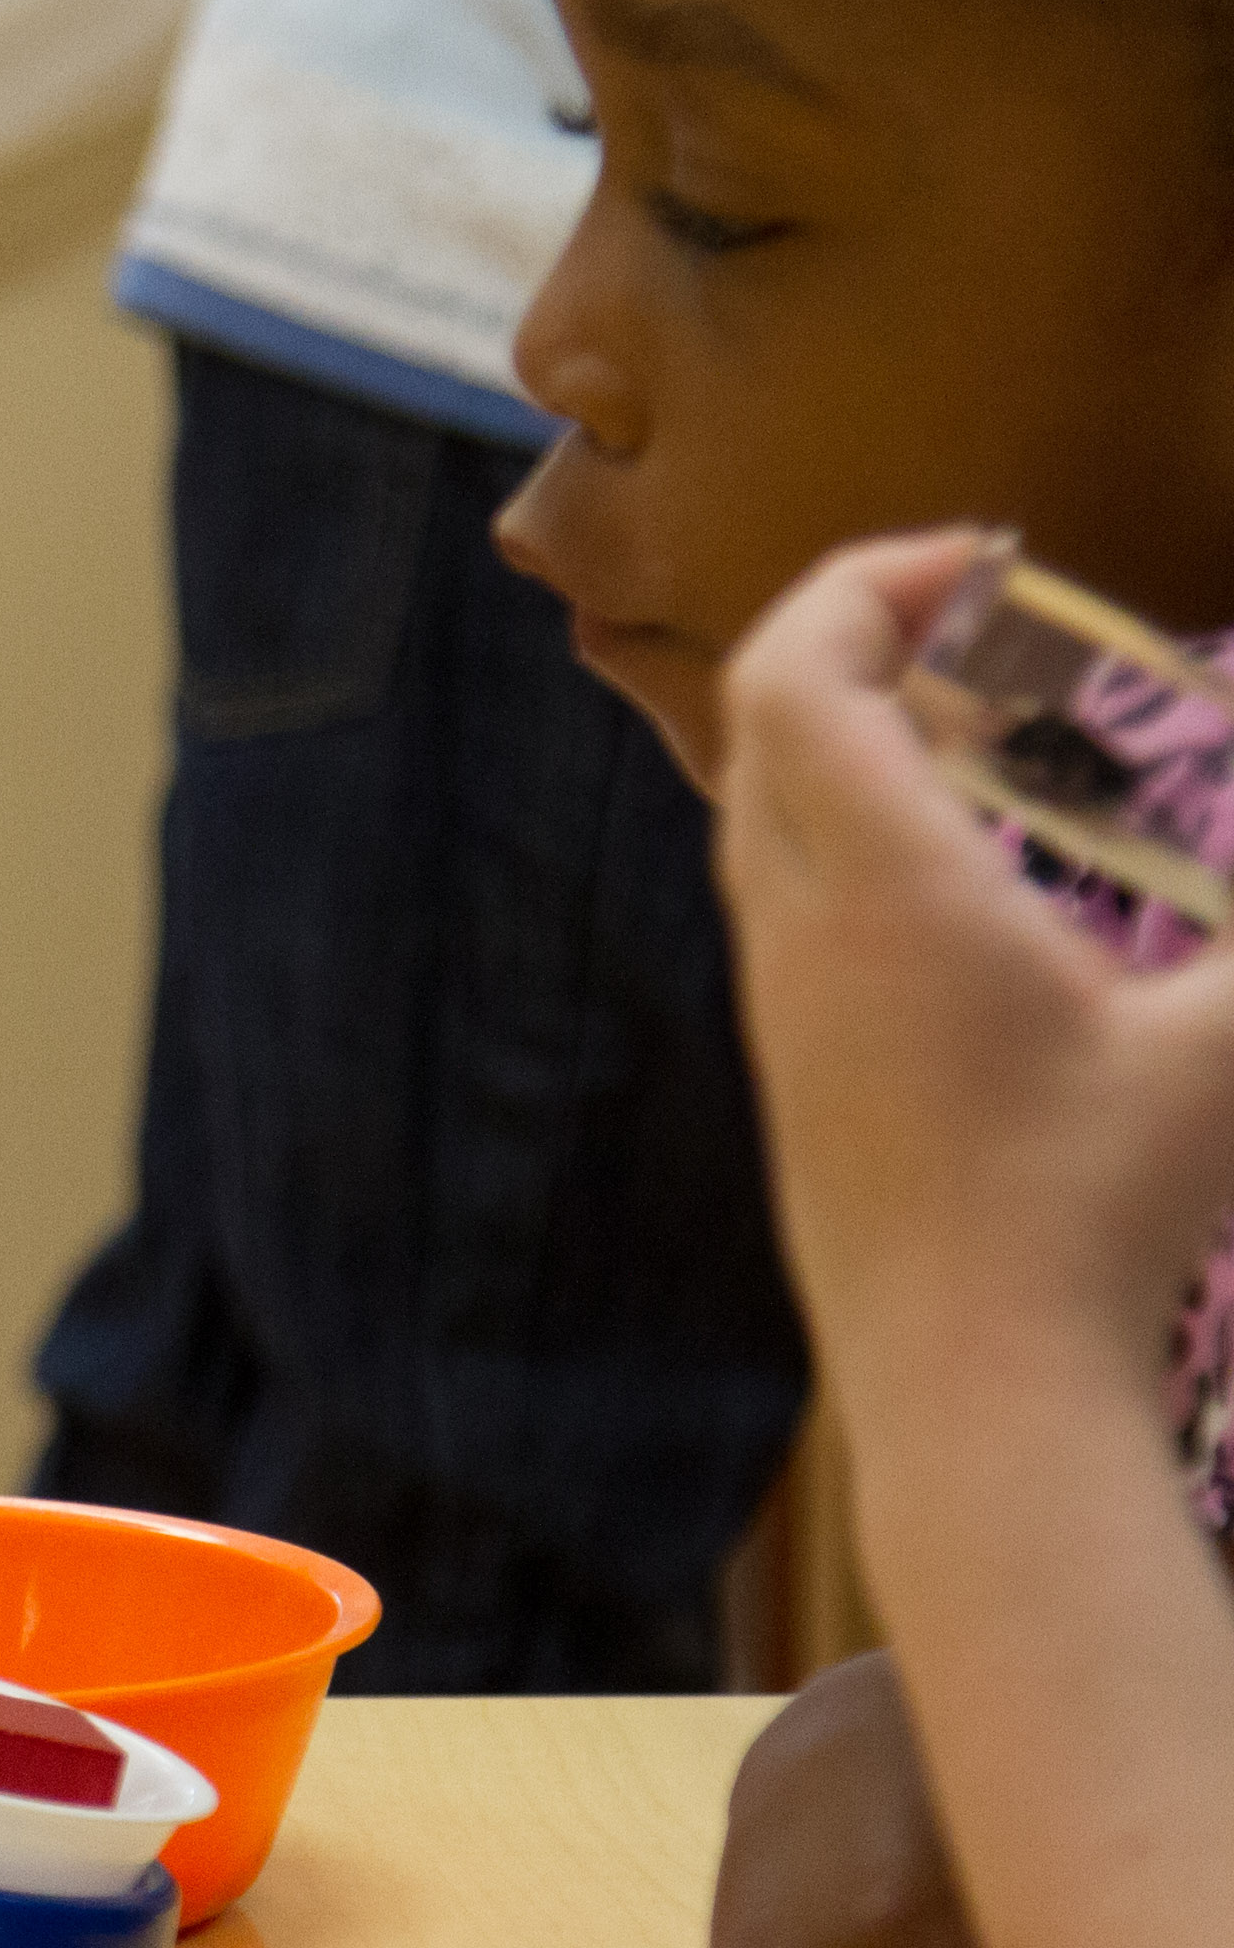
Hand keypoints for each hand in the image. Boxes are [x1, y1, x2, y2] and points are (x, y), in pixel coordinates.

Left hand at [714, 535, 1233, 1370]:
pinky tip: (966, 877)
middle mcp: (797, 926)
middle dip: (863, 638)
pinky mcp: (791, 1072)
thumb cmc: (1099, 1211)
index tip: (983, 561)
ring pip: (761, 811)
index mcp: (882, 885)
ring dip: (848, 739)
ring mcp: (777, 1003)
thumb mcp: (1231, 1054)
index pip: (806, 671)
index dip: (871, 582)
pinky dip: (845, 833)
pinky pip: (781, 897)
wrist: (974, 1386)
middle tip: (992, 632)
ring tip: (987, 737)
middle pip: (767, 720)